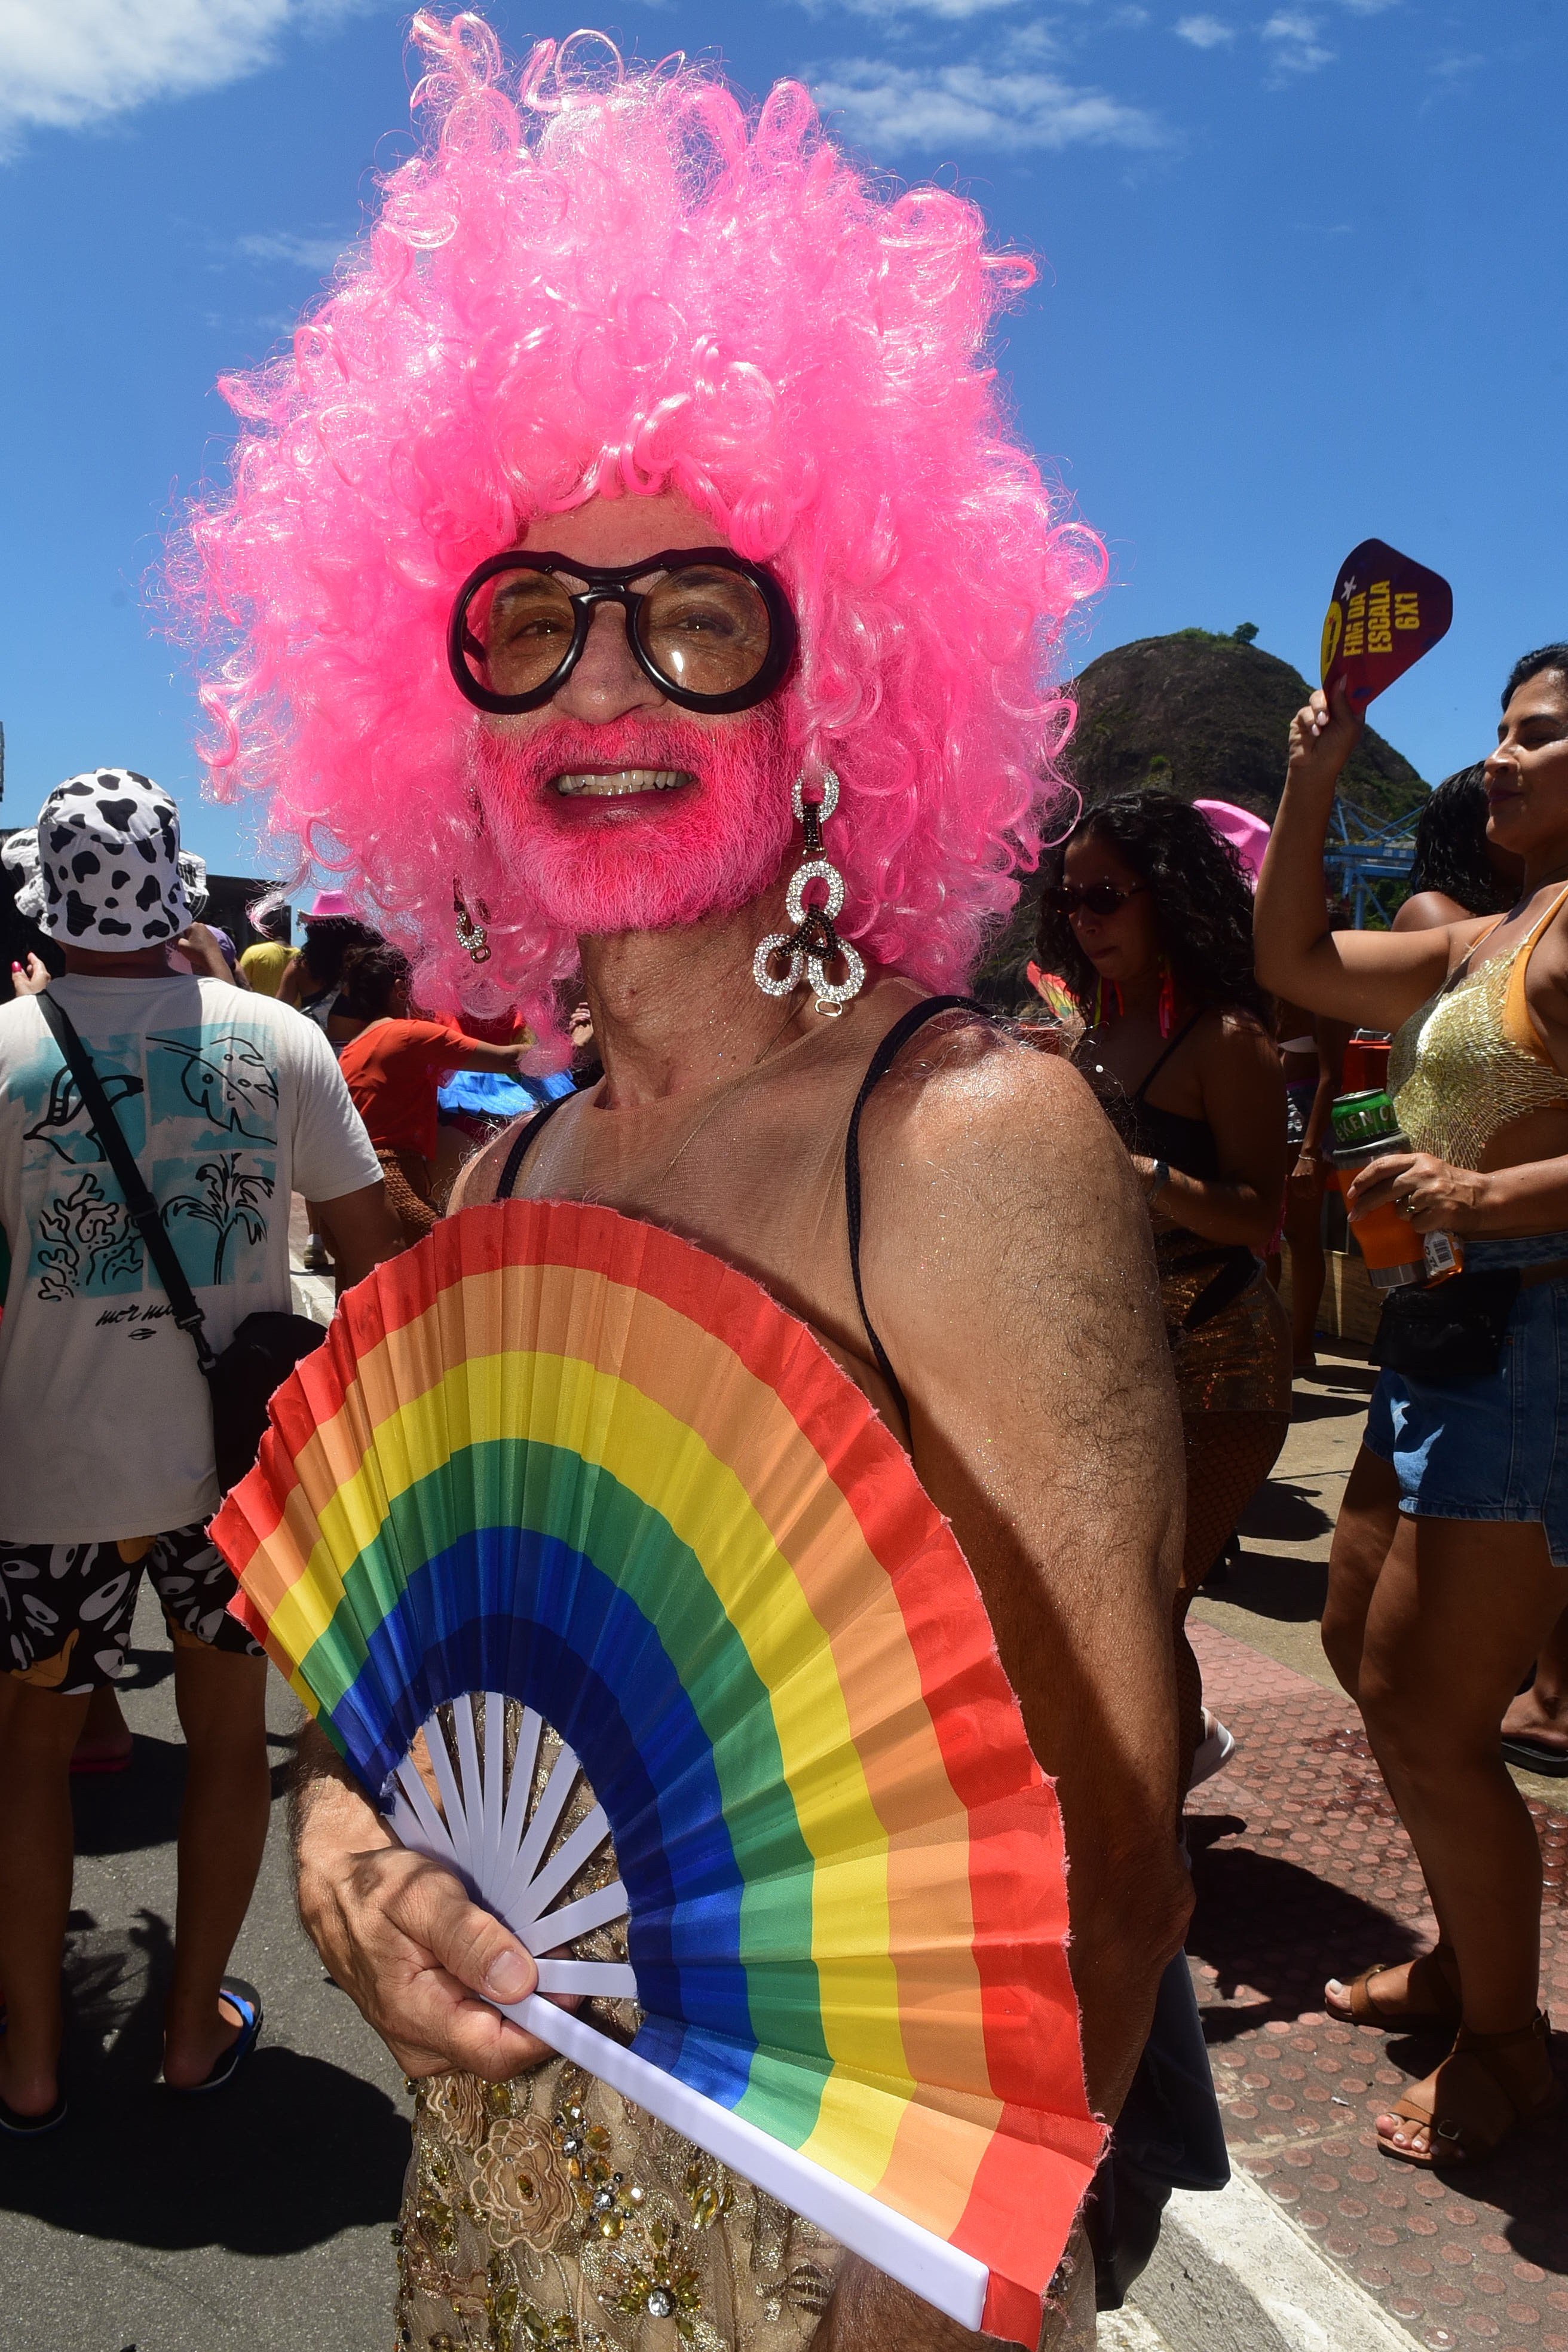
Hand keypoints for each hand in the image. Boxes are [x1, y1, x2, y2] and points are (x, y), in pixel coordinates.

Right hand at [10, 954, 49, 997]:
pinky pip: (40, 988)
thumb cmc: (32, 999)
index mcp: (43, 975)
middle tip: (28, 965)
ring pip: (40, 980)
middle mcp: (48, 982)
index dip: (33, 958)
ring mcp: (49, 990)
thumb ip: (18, 975)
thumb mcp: (21, 985)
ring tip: (27, 976)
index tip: (30, 955)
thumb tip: (16, 966)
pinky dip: (35, 985)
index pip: (38, 963)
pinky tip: (30, 987)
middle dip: (33, 968)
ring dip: (33, 977)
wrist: (40, 1014)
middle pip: (40, 971)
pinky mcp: (46, 998)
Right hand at [175, 921, 234, 981]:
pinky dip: (199, 943)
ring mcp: (209, 932)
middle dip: (185, 938)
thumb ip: (173, 938)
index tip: (177, 942)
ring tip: (193, 950)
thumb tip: (170, 934)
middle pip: (188, 931)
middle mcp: (202, 926)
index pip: (180, 927)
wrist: (213, 962)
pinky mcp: (213, 938)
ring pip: (195, 935)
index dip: (177, 935)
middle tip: (185, 947)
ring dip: (192, 941)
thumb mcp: (181, 946)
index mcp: (194, 925)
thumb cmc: (198, 953)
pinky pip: (202, 939)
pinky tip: (199, 950)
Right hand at [298, 1837, 549, 2079]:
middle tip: (555, 1950)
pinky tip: (506, 1956)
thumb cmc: (374, 1891)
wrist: (336, 1892)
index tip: (576, 1985)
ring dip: (524, 1994)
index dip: (546, 2026)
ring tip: (528, 1944)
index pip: (498, 2054)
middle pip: (506, 2045)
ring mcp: (431, 2041)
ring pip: (500, 2032)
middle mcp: (425, 2047)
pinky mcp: (438, 2026)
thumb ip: (469, 1939)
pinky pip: (486, 2019)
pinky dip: (505, 1990)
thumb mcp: (421, 1897)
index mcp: (416, 2020)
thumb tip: (520, 1982)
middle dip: (539, 2003)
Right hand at [1286, 683, 1362, 799]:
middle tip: (1332, 700)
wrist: (1315, 768)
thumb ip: (1343, 701)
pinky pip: (1305, 710)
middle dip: (1331, 695)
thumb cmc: (1337, 749)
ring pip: (1317, 697)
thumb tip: (1342, 677)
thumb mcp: (1347, 725)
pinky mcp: (1302, 720)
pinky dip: (1310, 720)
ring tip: (1322, 722)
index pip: (1352, 690)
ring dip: (1320, 708)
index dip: (1350, 681)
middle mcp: (1335, 710)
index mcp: (1351, 711)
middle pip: (1332, 689)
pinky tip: (1315, 732)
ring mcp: (1318, 714)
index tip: (1348, 671)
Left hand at [1288, 1147, 1327, 1195]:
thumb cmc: (1301, 1164)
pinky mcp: (1311, 1174)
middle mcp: (1298, 1177)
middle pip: (1302, 1190)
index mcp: (1293, 1177)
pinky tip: (1316, 1190)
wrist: (1306, 1155)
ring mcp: (1305, 1176)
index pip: (1295, 1189)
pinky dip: (1314, 1188)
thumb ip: (1297, 1179)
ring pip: (1308, 1188)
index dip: (1299, 1194)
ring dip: (1311, 1193)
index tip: (1302, 1196)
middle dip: (1306, 1195)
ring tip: (1313, 1194)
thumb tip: (1298, 1189)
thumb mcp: (1296, 1172)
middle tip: (1309, 1197)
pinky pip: (1313, 1184)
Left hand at [1345, 1150, 1488, 1232]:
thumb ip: (1404, 1173)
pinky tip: (1434, 1219)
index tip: (1351, 1192)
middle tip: (1354, 1216)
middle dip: (1365, 1205)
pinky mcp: (1440, 1211)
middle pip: (1383, 1191)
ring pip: (1400, 1211)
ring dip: (1406, 1216)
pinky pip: (1416, 1225)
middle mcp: (1424, 1173)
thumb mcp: (1429, 1170)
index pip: (1382, 1166)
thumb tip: (1370, 1187)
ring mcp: (1432, 1192)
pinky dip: (1421, 1227)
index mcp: (1419, 1160)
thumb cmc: (1452, 1185)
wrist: (1484, 1197)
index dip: (1362, 1179)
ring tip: (1424, 1210)